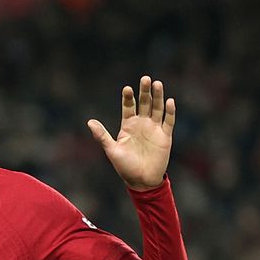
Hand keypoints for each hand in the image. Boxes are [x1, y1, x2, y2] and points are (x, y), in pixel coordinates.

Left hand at [88, 76, 175, 190]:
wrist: (141, 180)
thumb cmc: (125, 166)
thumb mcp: (112, 150)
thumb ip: (102, 136)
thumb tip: (89, 122)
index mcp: (128, 126)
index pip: (128, 107)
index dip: (128, 98)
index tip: (127, 88)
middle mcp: (142, 124)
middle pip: (144, 104)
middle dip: (144, 92)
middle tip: (145, 78)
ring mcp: (154, 129)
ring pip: (157, 109)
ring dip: (158, 97)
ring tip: (157, 84)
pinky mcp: (165, 136)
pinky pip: (169, 121)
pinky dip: (170, 112)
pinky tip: (169, 101)